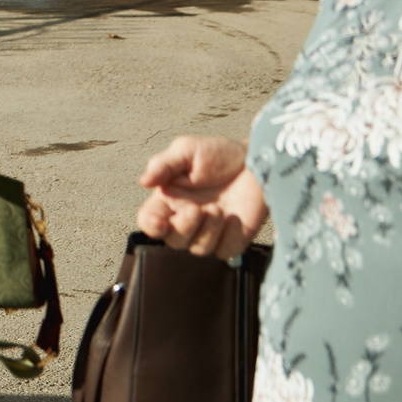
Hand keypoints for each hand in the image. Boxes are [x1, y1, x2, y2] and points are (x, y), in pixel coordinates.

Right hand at [136, 135, 266, 257]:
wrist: (257, 159)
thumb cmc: (220, 154)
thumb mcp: (187, 150)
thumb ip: (163, 164)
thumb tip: (144, 181)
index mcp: (169, 200)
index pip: (149, 221)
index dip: (151, 226)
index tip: (160, 222)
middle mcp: (186, 219)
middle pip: (173, 240)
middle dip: (184, 227)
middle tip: (198, 208)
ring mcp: (210, 231)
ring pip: (198, 249)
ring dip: (207, 231)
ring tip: (219, 208)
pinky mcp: (233, 239)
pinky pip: (225, 251)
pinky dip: (228, 236)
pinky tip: (234, 218)